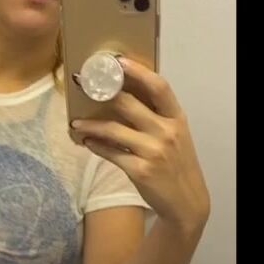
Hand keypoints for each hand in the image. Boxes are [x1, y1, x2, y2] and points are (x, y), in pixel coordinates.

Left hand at [71, 59, 210, 232]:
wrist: (186, 201)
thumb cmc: (178, 163)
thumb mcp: (176, 135)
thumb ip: (157, 116)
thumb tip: (124, 94)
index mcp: (177, 118)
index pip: (159, 87)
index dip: (138, 72)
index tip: (118, 61)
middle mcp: (166, 131)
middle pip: (128, 104)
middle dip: (102, 93)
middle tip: (83, 85)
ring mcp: (153, 151)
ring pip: (112, 129)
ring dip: (90, 124)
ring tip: (76, 122)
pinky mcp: (139, 170)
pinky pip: (110, 152)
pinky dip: (95, 145)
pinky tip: (86, 141)